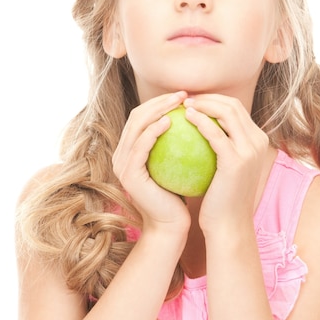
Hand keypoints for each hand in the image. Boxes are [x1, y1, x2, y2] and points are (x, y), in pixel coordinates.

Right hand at [113, 91, 190, 236]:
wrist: (171, 225)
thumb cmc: (180, 194)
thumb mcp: (179, 163)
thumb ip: (178, 142)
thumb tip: (197, 115)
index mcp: (131, 150)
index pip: (143, 116)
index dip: (161, 101)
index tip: (185, 95)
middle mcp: (121, 154)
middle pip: (137, 116)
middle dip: (159, 100)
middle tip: (182, 94)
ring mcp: (121, 164)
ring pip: (136, 126)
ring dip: (157, 110)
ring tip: (179, 102)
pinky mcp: (128, 174)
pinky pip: (140, 146)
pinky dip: (153, 131)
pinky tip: (170, 121)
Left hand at [183, 94, 268, 234]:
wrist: (228, 226)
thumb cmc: (220, 199)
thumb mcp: (224, 169)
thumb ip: (219, 147)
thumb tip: (198, 127)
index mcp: (257, 141)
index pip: (236, 108)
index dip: (214, 100)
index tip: (192, 101)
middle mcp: (258, 141)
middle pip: (233, 105)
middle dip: (208, 97)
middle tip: (185, 99)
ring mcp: (250, 150)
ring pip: (227, 112)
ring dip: (203, 104)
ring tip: (183, 105)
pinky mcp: (236, 160)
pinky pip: (215, 132)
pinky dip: (200, 121)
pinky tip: (185, 118)